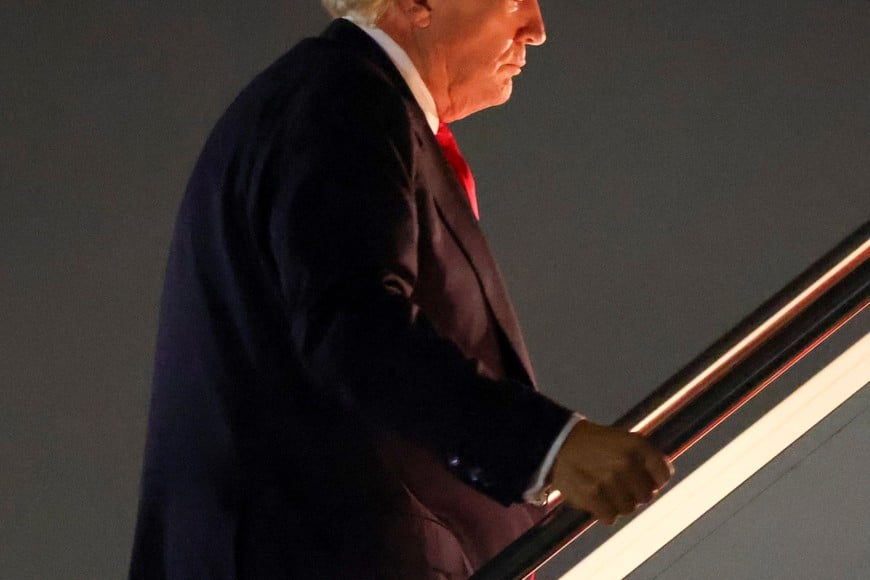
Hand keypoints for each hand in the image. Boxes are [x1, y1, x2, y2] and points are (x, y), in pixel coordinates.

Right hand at [551, 419, 672, 524]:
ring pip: (628, 509)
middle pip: (646, 496)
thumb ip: (646, 460)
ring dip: (617, 503)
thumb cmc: (595, 445)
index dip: (653, 481)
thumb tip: (658, 487)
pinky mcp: (591, 495)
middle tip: (616, 483)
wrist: (559, 443)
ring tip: (603, 488)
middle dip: (634, 493)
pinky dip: (602, 511)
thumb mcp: (624, 440)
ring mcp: (609, 479)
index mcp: (637, 445)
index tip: (640, 478)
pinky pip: (610, 517)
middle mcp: (626, 461)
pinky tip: (594, 497)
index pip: (663, 476)